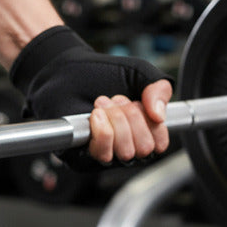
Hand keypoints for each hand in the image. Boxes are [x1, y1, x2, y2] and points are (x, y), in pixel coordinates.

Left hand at [9, 26, 172, 167]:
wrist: (66, 68)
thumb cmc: (101, 73)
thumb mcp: (139, 72)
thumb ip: (159, 88)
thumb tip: (159, 115)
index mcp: (141, 133)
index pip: (159, 143)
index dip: (150, 120)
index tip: (137, 101)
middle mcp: (124, 147)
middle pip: (144, 148)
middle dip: (132, 117)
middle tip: (115, 101)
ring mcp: (103, 154)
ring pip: (126, 152)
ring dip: (117, 121)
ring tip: (103, 105)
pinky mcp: (81, 157)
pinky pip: (103, 153)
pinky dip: (103, 130)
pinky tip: (96, 114)